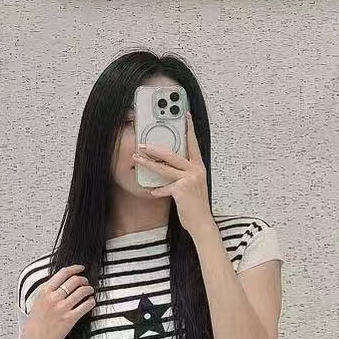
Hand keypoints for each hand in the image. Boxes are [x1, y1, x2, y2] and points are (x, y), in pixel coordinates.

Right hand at [18, 262, 95, 338]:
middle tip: (86, 282)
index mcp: (44, 292)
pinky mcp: (70, 319)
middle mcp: (53, 298)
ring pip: (82, 291)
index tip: (81, 268)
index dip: (75, 268)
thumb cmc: (34, 325)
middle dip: (83, 279)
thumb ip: (48, 293)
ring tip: (90, 291)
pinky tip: (91, 302)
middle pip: (74, 281)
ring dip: (89, 289)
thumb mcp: (37, 303)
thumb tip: (61, 285)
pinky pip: (85, 306)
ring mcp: (62, 308)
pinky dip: (91, 302)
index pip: (62, 273)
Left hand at [133, 115, 214, 239]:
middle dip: (155, 148)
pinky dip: (157, 190)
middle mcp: (196, 170)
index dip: (189, 129)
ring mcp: (189, 179)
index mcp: (199, 167)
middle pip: (172, 154)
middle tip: (142, 144)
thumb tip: (166, 165)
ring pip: (164, 168)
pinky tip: (152, 191)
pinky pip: (164, 187)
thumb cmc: (195, 205)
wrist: (202, 222)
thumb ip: (183, 173)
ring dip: (148, 163)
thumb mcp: (193, 185)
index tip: (185, 116)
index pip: (193, 144)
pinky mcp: (182, 190)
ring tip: (137, 158)